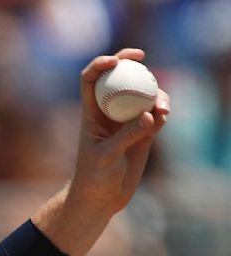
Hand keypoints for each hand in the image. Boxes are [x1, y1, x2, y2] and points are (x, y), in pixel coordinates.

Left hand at [67, 48, 170, 218]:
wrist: (102, 197)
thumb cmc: (94, 177)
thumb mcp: (106, 156)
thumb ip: (127, 135)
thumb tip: (149, 115)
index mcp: (91, 112)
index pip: (91, 80)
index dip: (100, 65)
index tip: (114, 61)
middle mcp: (109, 112)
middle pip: (120, 78)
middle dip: (130, 63)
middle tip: (142, 58)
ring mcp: (127, 121)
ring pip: (143, 94)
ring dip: (154, 92)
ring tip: (162, 108)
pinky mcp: (143, 132)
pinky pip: (155, 113)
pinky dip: (162, 111)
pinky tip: (164, 116)